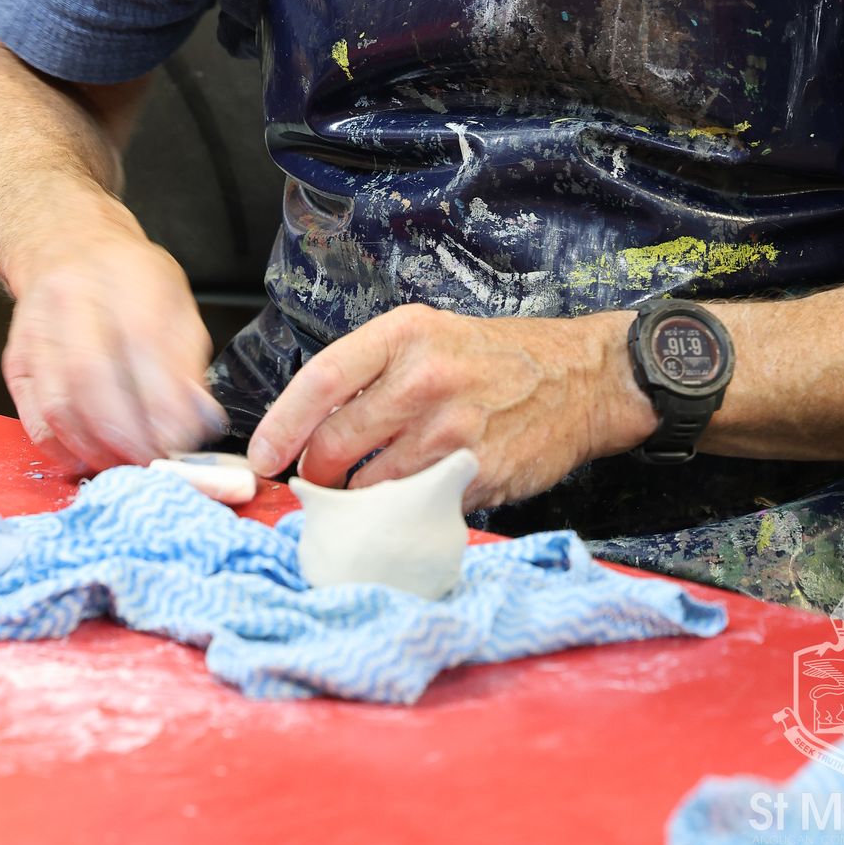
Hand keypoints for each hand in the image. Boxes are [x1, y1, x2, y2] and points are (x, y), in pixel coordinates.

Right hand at [2, 215, 225, 474]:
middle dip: (130, 436)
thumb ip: (188, 361)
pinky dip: (64, 451)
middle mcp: (72, 301)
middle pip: (93, 380)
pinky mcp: (16, 363)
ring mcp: (37, 333)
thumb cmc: (130, 281)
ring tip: (130, 467)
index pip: (142, 345)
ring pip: (60, 406)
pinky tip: (91, 460)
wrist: (65, 248)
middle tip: (159, 463)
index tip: (185, 440)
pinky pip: (35, 419)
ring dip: (98, 450)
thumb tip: (200, 422)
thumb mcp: (177, 302)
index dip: (163, 403)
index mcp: (124, 278)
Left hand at [247, 304, 657, 508]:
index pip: (322, 379)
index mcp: (405, 335)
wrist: (581, 378)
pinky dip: (403, 510)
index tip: (262, 455)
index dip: (282, 423)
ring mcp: (451, 430)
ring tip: (363, 491)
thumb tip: (313, 424)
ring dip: (356, 497)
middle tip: (315, 480)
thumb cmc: (497, 358)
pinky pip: (415, 504)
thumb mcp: (432, 336)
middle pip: (336, 442)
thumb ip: (375, 372)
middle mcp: (424, 379)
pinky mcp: (475, 474)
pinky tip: (412, 498)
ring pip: (370, 484)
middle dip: (314, 471)